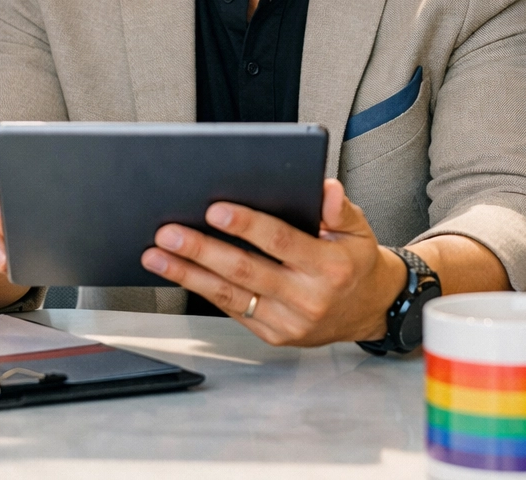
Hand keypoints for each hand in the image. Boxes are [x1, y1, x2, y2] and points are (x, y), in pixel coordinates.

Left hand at [140, 179, 406, 346]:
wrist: (369, 310)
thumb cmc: (355, 262)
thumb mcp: (359, 230)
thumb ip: (341, 209)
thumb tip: (325, 189)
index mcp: (329, 267)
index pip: (282, 242)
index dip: (247, 226)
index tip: (215, 209)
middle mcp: (308, 298)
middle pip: (246, 271)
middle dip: (202, 250)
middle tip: (168, 232)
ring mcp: (289, 322)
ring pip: (230, 295)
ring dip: (188, 274)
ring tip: (156, 255)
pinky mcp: (274, 335)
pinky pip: (233, 310)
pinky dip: (203, 290)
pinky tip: (179, 273)